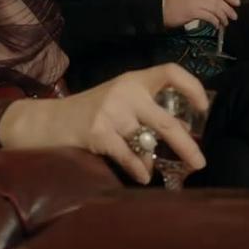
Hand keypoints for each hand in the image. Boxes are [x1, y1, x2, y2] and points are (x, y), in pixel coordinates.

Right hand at [0, 64, 209, 184]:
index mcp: (134, 80)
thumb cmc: (89, 112)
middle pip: (167, 121)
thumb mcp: (120, 102)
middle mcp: (125, 92)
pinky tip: (142, 176)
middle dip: (187, 145)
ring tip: (160, 171)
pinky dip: (139, 169)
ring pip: (147, 142)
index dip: (192, 87)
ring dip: (156, 160)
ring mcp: (111, 111)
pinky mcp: (97, 132)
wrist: (45, 121)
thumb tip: (182, 131)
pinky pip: (128, 155)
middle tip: (200, 162)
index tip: (203, 108)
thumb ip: (147, 112)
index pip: (170, 72)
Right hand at [163, 0, 239, 28]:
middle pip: (219, 0)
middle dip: (228, 9)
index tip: (237, 2)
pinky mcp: (193, 11)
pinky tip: (216, 25)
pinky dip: (215, 21)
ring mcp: (196, 1)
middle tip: (233, 16)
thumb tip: (219, 4)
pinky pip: (210, 17)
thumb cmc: (176, 3)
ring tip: (225, 23)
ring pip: (216, 9)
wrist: (161, 8)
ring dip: (222, 17)